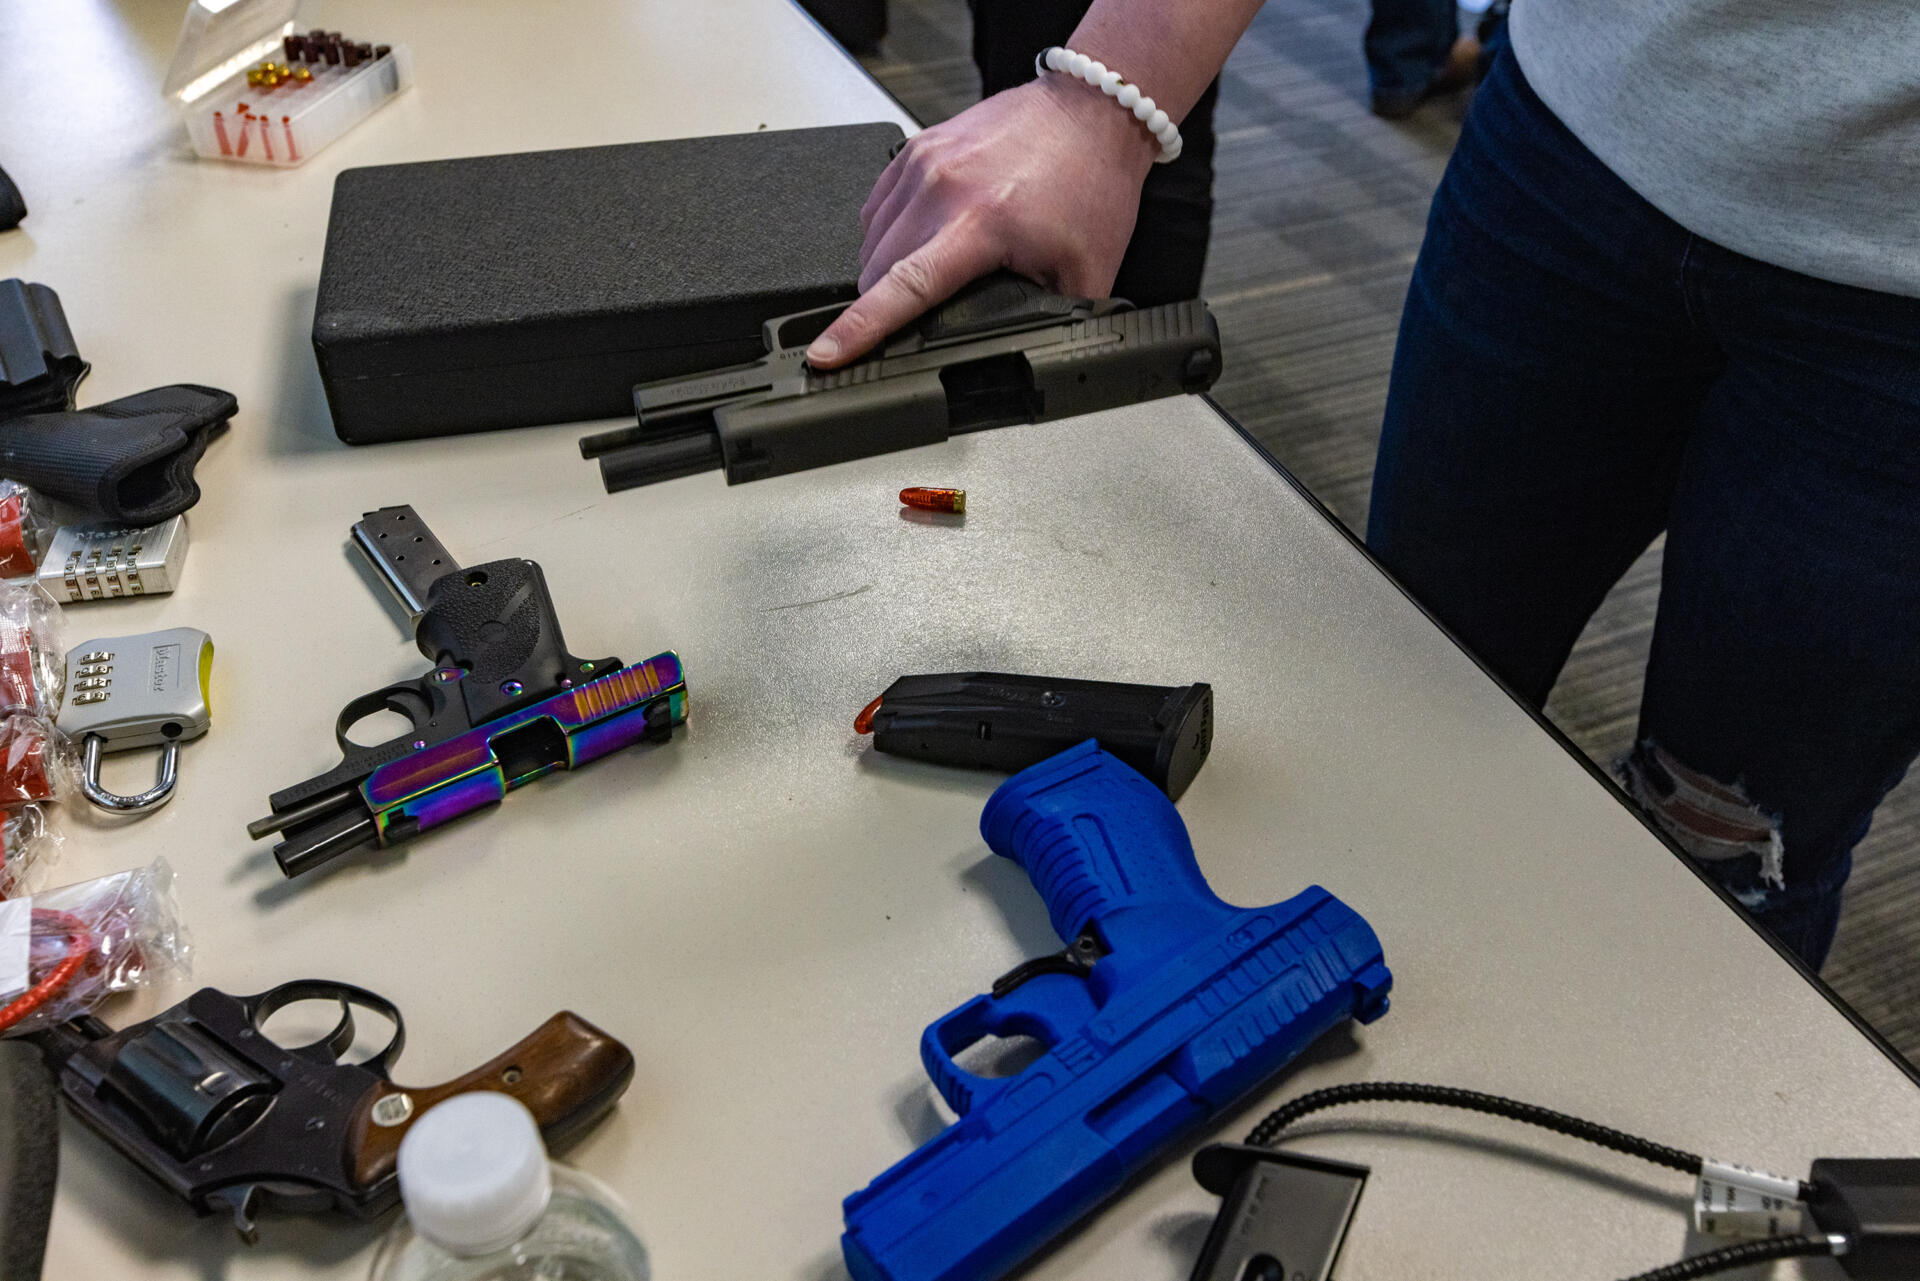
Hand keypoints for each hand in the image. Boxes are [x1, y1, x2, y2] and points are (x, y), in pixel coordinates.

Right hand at [806, 75, 1159, 368]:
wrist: (1089, 111)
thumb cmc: (1090, 182)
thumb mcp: (1084, 273)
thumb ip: (1048, 321)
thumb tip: (1030, 359)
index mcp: (982, 223)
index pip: (902, 289)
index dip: (857, 330)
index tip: (823, 355)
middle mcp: (943, 187)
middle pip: (876, 271)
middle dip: (884, 307)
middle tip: (920, 318)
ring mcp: (924, 162)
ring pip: (870, 239)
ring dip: (884, 270)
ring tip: (927, 273)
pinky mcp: (917, 146)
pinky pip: (877, 205)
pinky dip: (888, 232)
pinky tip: (919, 239)